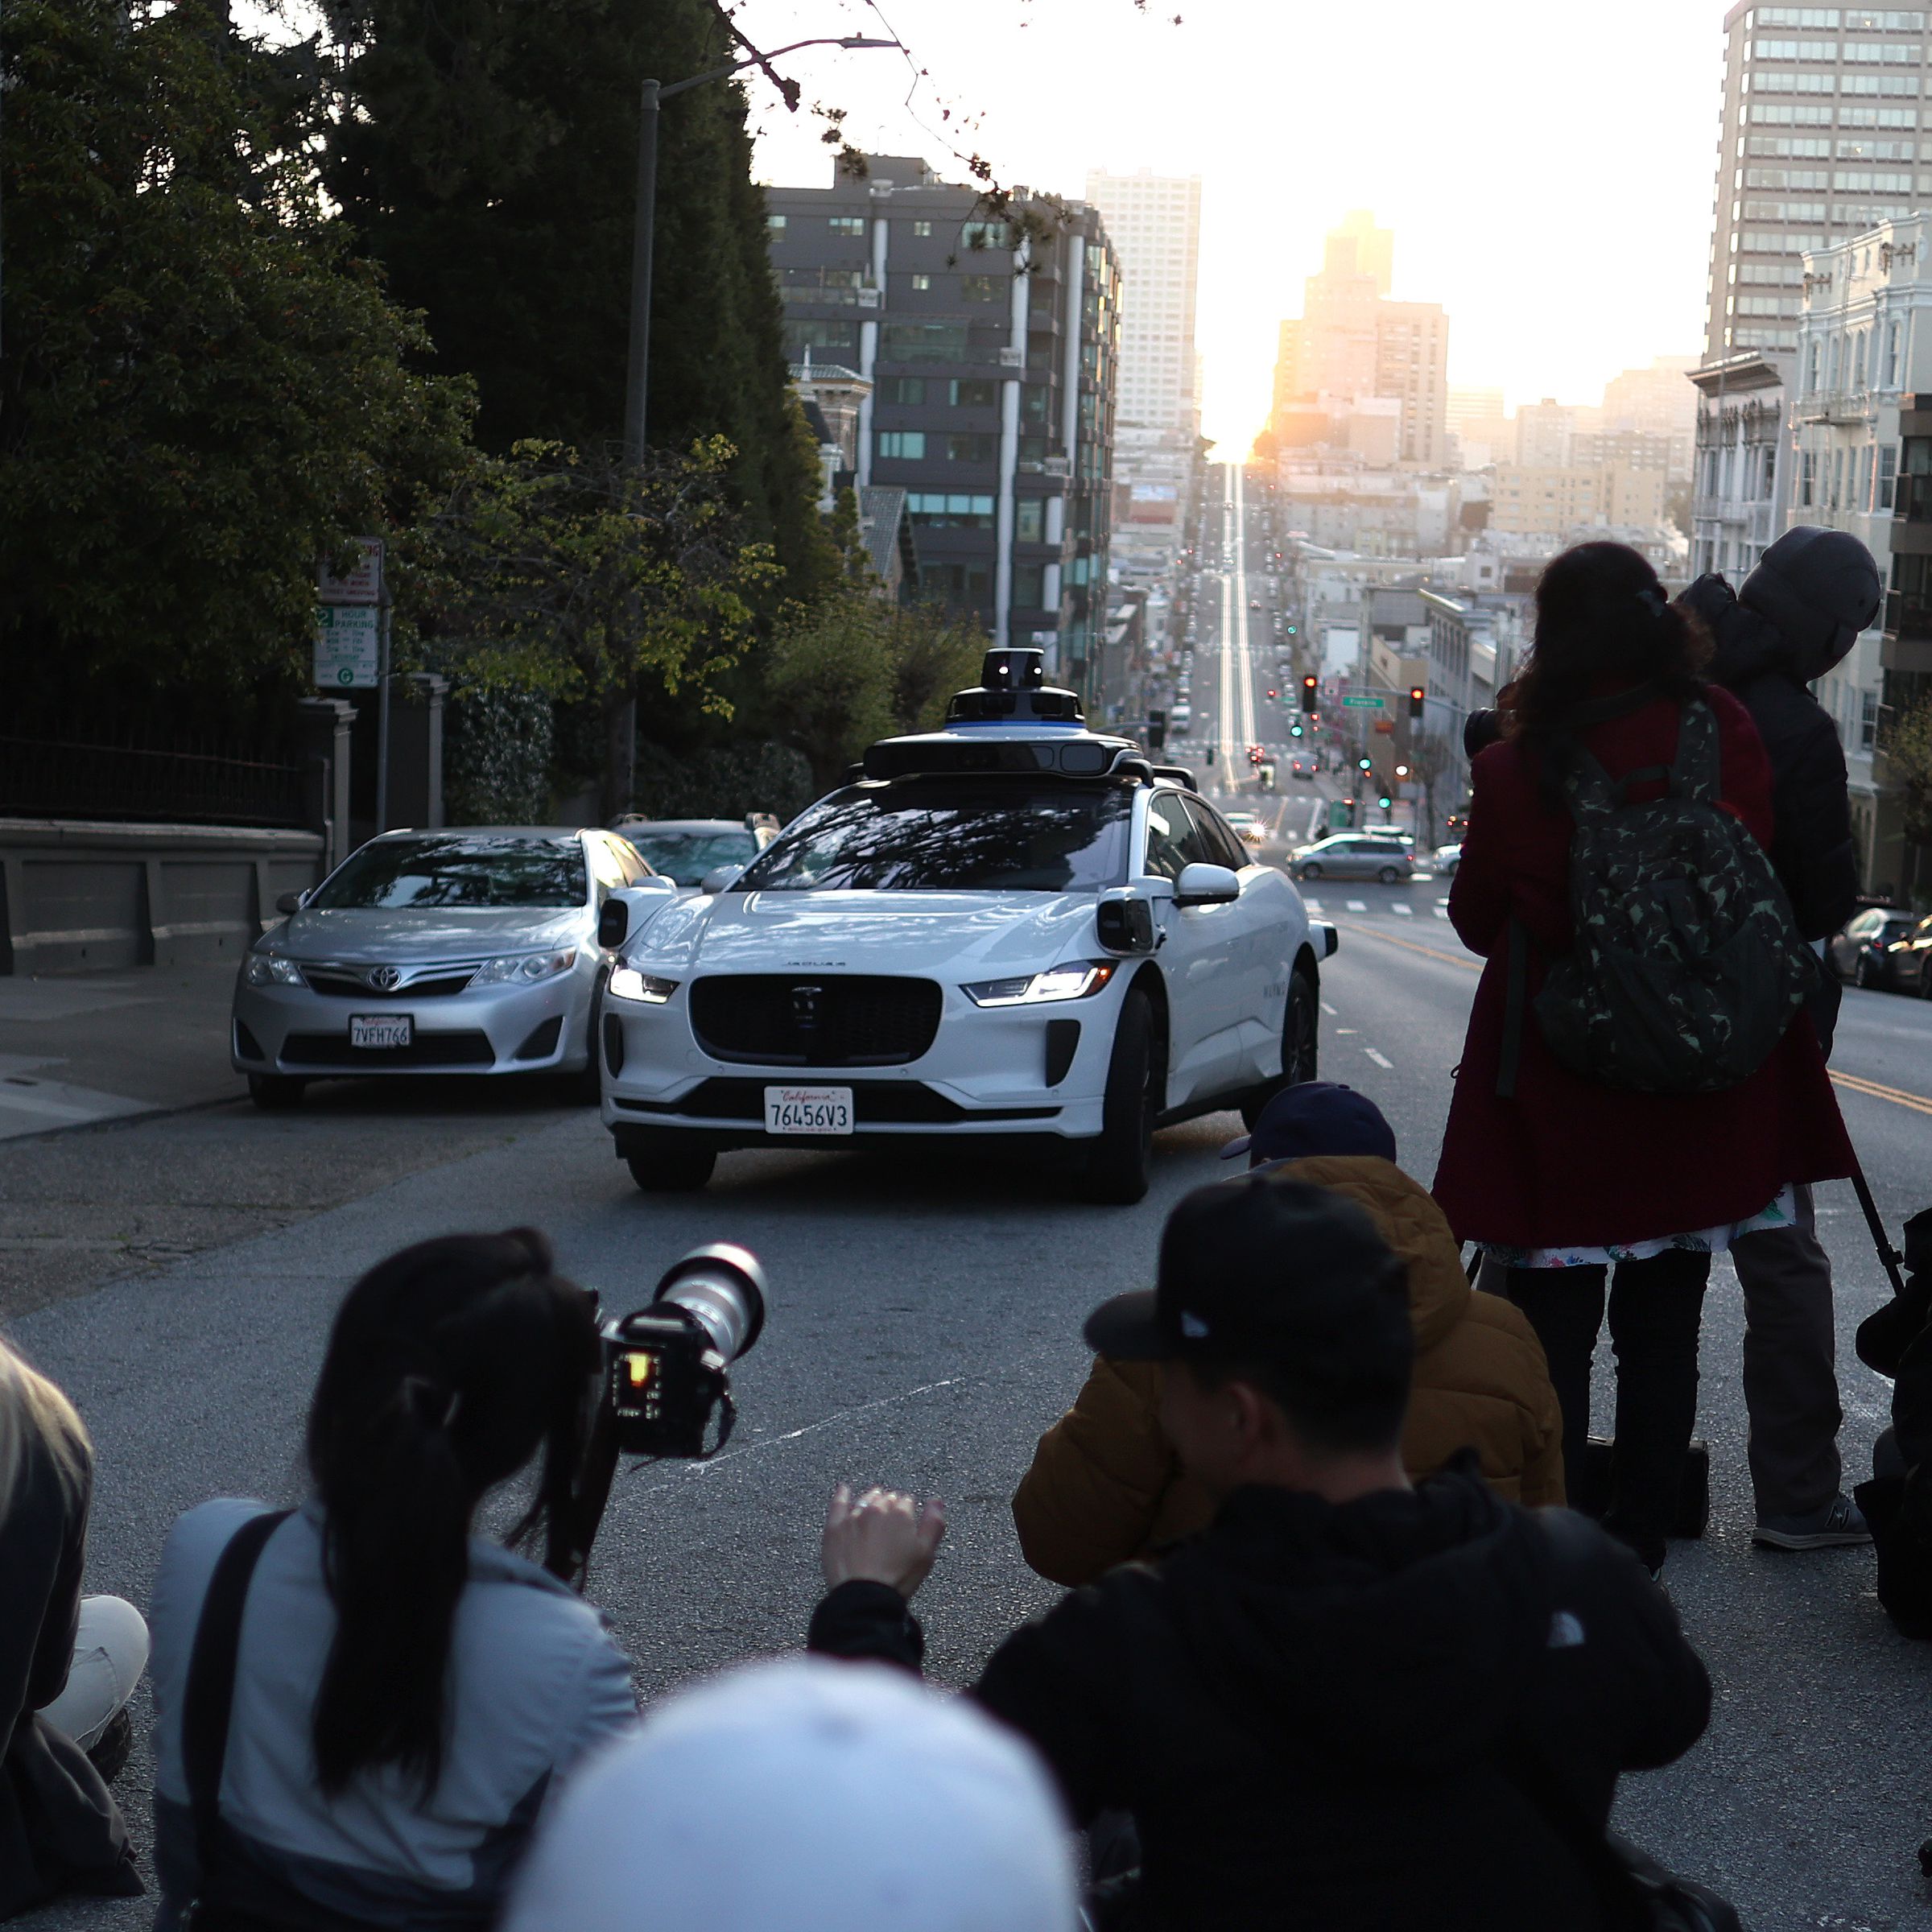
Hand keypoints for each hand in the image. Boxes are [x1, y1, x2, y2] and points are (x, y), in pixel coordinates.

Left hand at [821, 1484, 946, 1598]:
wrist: (865, 1596)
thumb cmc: (899, 1577)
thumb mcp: (926, 1553)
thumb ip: (934, 1523)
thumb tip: (936, 1501)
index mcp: (900, 1513)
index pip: (906, 1502)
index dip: (907, 1512)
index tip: (906, 1525)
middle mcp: (876, 1509)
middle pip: (886, 1499)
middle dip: (890, 1506)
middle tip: (890, 1523)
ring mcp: (854, 1517)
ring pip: (865, 1500)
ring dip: (872, 1500)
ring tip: (874, 1505)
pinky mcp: (835, 1527)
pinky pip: (838, 1504)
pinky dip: (842, 1495)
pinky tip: (844, 1490)